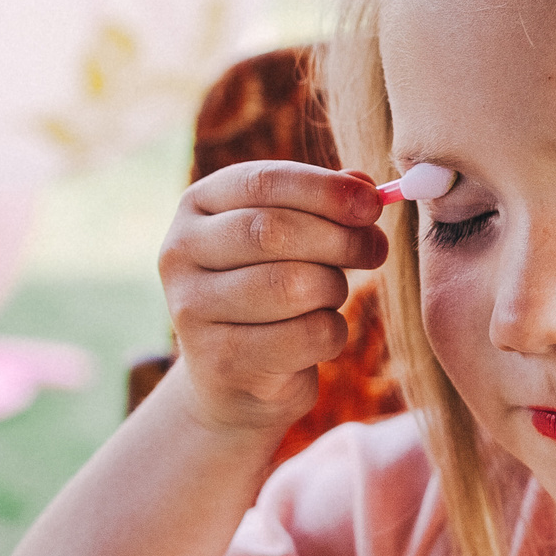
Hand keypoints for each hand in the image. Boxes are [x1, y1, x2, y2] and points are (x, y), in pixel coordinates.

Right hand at [158, 161, 389, 433]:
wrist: (235, 373)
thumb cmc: (272, 288)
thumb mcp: (293, 237)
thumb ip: (326, 205)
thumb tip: (364, 185)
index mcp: (196, 205)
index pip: (262, 182)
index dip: (325, 190)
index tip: (373, 203)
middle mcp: (180, 251)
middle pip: (272, 231)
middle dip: (339, 239)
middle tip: (375, 249)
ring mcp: (192, 309)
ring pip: (291, 286)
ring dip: (333, 289)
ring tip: (331, 295)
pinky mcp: (219, 360)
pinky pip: (304, 335)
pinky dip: (331, 333)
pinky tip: (320, 335)